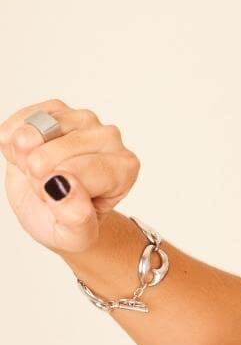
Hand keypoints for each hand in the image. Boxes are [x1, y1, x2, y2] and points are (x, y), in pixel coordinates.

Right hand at [1, 99, 140, 253]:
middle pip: (53, 154)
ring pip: (33, 132)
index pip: (78, 174)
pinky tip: (25, 154)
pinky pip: (19, 121)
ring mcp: (82, 119)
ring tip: (38, 170)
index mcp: (124, 168)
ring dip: (24, 157)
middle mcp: (110, 138)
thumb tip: (64, 188)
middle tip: (51, 186)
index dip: (57, 192)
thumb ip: (77, 219)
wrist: (54, 207)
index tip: (63, 201)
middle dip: (39, 176)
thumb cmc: (71, 221)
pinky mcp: (55, 108)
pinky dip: (12, 142)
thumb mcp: (77, 236)